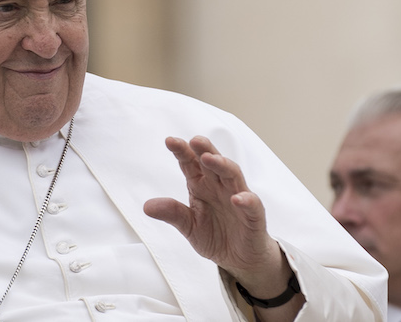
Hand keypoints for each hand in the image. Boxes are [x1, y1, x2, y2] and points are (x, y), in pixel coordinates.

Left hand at [143, 136, 290, 294]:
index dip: (182, 152)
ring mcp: (238, 198)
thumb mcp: (189, 226)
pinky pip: (252, 205)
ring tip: (209, 159)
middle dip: (204, 150)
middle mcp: (220, 187)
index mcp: (202, 186)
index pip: (191, 164)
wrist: (240, 259)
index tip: (170, 141)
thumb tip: (146, 207)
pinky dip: (246, 200)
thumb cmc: (216, 236)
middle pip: (213, 163)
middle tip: (195, 140)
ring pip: (233, 175)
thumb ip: (172, 213)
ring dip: (222, 165)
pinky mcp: (254, 216)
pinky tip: (237, 199)